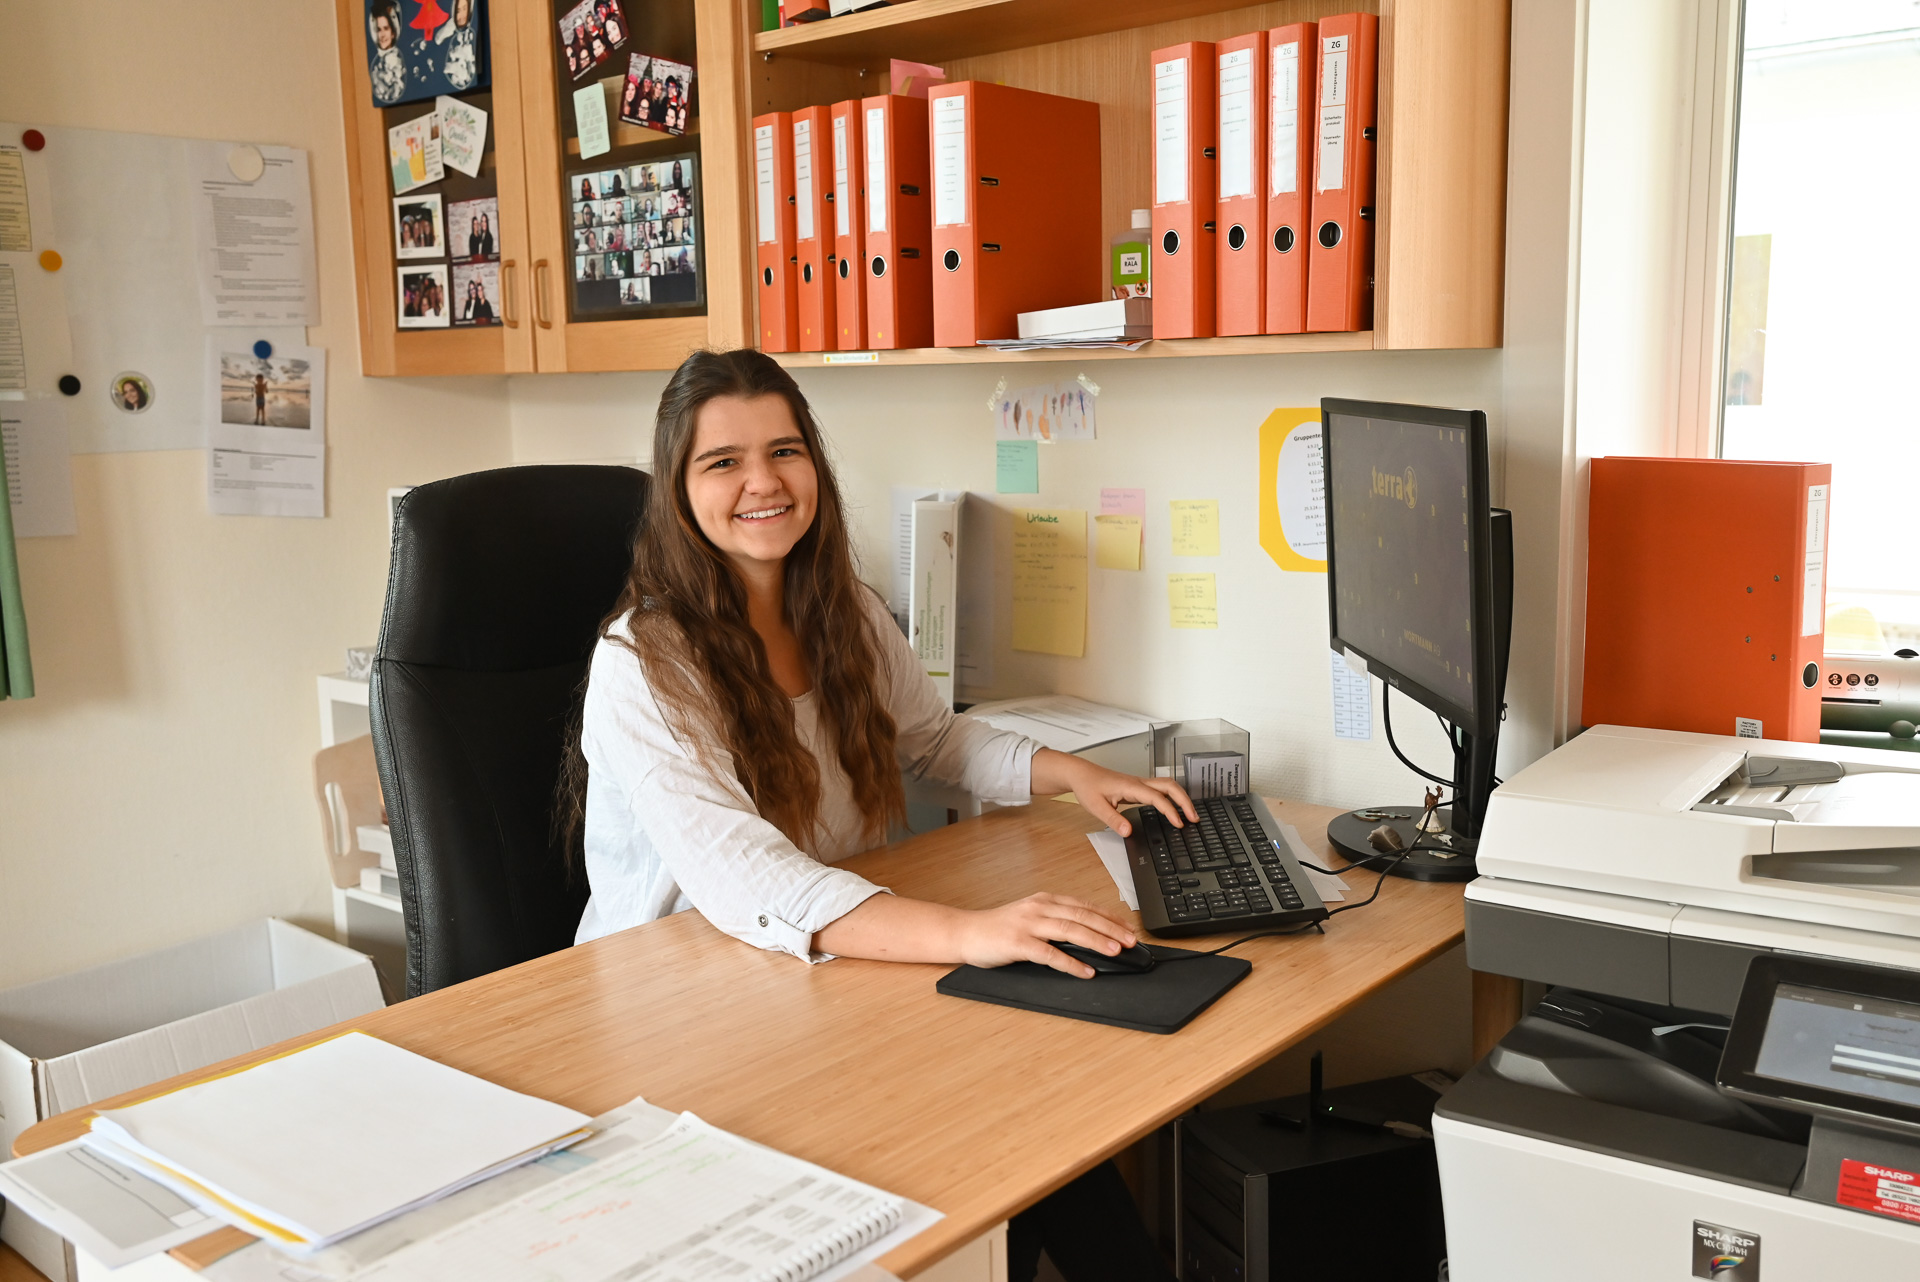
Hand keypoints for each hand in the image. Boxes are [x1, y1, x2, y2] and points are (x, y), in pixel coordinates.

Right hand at [954, 892, 1137, 977]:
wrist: (965, 932)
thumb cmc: (998, 928)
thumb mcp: (1031, 917)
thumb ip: (1055, 922)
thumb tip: (1088, 936)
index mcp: (1045, 900)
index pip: (1084, 906)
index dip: (1109, 916)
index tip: (1128, 927)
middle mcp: (1039, 908)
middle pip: (1082, 915)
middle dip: (1110, 928)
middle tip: (1130, 940)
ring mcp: (1028, 924)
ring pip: (1069, 929)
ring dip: (1096, 941)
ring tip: (1115, 951)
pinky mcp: (1017, 943)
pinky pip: (1049, 953)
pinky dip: (1070, 962)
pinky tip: (1085, 970)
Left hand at [1032, 749, 1197, 837]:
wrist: (1081, 774)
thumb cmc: (1088, 787)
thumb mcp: (1096, 807)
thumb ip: (1113, 820)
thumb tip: (1128, 831)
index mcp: (1131, 786)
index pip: (1157, 798)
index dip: (1170, 811)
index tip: (1179, 824)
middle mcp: (1139, 782)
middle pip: (1170, 786)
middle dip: (1185, 801)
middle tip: (1194, 818)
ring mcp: (1139, 783)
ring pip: (1168, 786)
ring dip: (1181, 798)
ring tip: (1189, 815)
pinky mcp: (1138, 786)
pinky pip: (1161, 789)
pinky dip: (1172, 798)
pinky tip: (1174, 809)